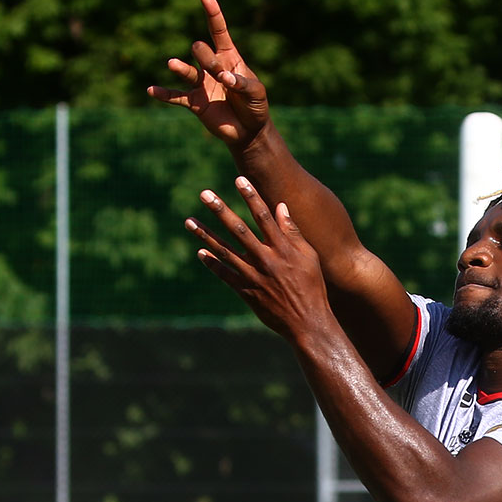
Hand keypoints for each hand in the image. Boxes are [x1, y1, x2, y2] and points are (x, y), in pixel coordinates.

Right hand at [146, 0, 270, 150]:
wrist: (249, 130)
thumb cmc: (255, 105)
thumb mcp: (256, 92)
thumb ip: (241, 83)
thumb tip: (222, 79)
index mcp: (229, 57)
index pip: (218, 31)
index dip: (212, 12)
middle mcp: (212, 67)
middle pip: (203, 53)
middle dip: (206, 58)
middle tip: (217, 72)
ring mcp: (201, 84)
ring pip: (187, 72)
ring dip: (180, 68)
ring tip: (172, 64)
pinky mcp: (195, 102)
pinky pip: (176, 96)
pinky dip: (164, 94)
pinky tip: (151, 90)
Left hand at [187, 179, 332, 342]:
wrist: (308, 322)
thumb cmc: (312, 287)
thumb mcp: (309, 257)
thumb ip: (293, 232)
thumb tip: (280, 207)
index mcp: (283, 248)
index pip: (263, 216)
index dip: (251, 196)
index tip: (239, 179)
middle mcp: (266, 259)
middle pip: (239, 230)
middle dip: (220, 210)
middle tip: (204, 194)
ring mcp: (254, 276)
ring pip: (225, 251)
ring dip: (205, 235)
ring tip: (189, 221)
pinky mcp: (246, 291)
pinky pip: (225, 275)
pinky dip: (212, 264)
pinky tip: (200, 253)